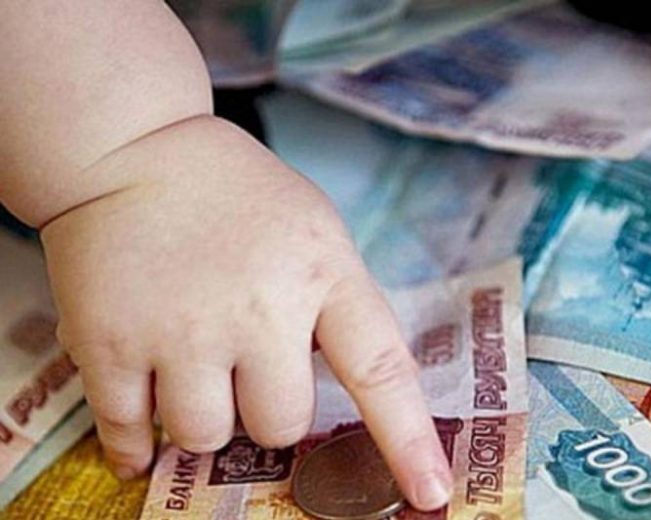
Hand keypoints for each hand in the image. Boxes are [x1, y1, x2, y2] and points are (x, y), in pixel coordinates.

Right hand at [40, 116, 452, 509]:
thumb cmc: (238, 196)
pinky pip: (131, 435)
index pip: (379, 369)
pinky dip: (138, 446)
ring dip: (207, 420)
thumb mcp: (316, 231)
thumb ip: (337, 306)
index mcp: (321, 272)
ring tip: (194, 370)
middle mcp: (256, 307)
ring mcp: (180, 329)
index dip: (408, 439)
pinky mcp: (109, 344)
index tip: (430, 493)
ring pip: (207, 438)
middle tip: (248, 368)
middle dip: (269, 412)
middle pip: (280, 425)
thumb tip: (352, 394)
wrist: (131, 151)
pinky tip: (144, 433)